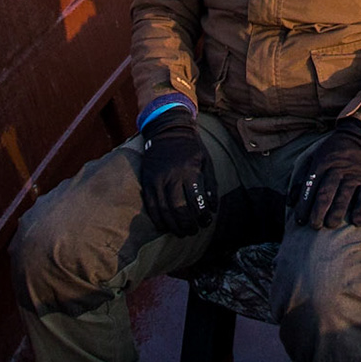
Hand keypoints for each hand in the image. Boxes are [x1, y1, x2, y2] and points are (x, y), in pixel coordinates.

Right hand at [138, 113, 216, 236]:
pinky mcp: (147, 181)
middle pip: (179, 209)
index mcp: (190, 170)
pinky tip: (164, 226)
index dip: (202, 216)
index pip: (196, 201)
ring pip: (164, 210)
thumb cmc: (191, 147)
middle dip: (188, 225)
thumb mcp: (206, 161)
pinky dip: (157, 219)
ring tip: (182, 232)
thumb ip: (210, 185)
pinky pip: (150, 205)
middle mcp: (172, 176)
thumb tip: (212, 209)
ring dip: (173, 226)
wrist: (167, 128)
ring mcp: (157, 179)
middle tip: (193, 231)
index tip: (206, 222)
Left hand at [291, 120, 360, 228]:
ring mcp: (353, 174)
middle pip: (326, 192)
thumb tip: (290, 202)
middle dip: (318, 211)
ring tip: (330, 225)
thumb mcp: (315, 157)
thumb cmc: (333, 151)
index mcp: (322, 162)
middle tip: (314, 225)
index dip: (304, 205)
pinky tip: (356, 222)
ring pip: (344, 195)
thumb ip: (302, 178)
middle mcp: (337, 168)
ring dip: (337, 212)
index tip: (300, 220)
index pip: (311, 186)